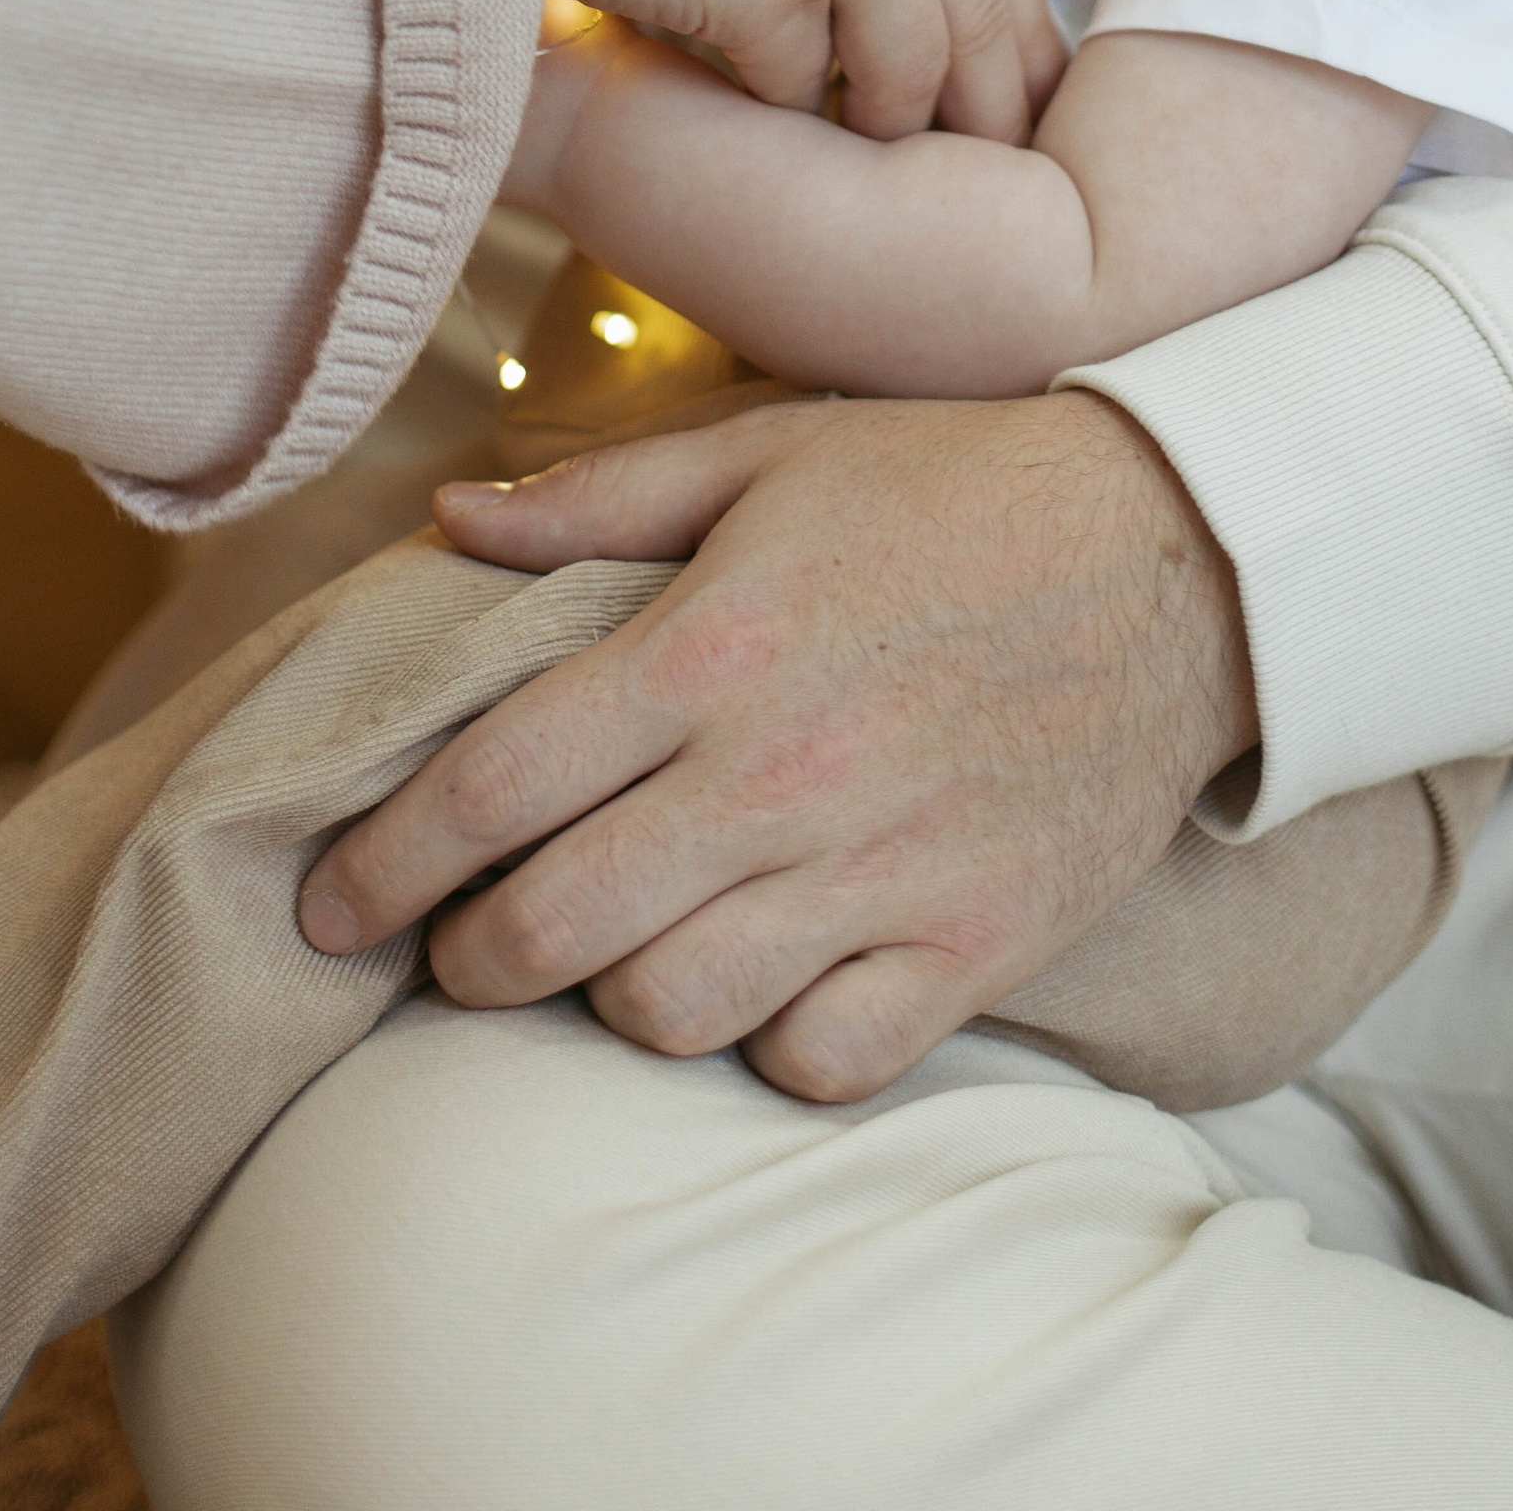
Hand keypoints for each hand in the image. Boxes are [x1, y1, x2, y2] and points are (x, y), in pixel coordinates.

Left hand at [297, 392, 1257, 1102]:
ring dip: (611, 993)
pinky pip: (817, 1061)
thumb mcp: (773, 451)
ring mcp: (880, 873)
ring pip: (666, 1012)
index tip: (326, 903)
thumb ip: (599, 498)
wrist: (1187, 554)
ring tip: (614, 947)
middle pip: (549, 930)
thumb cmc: (958, 487)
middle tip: (456, 944)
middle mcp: (778, 773)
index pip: (488, 788)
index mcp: (709, 644)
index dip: (379, 863)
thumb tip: (445, 522)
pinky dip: (768, 1042)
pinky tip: (762, 980)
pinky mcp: (973, 946)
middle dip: (465, 957)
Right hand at [490, 0, 1062, 146]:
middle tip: (977, 166)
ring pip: (902, 66)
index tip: (1003, 87)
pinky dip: (757, 106)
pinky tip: (713, 95)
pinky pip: (796, 87)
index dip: (998, 20)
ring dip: (862, 118)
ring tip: (826, 148)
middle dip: (978, 99)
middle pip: (977, 3)